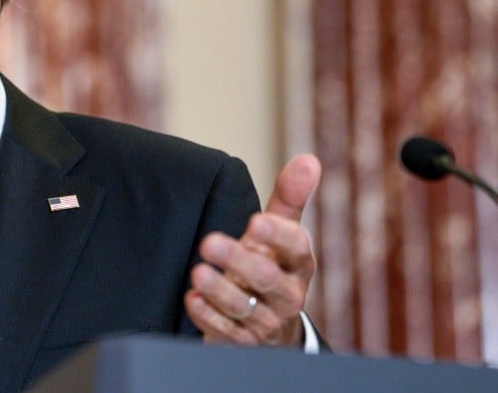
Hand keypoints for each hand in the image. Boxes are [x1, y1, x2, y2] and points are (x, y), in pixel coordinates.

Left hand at [185, 154, 320, 346]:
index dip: (278, 235)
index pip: (296, 247)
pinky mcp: (244, 342)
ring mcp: (267, 321)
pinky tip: (193, 299)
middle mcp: (287, 293)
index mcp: (298, 263)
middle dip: (239, 260)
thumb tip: (309, 159)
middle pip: (267, 278)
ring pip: (245, 308)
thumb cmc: (272, 265)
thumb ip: (290, 198)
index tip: (255, 222)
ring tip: (198, 272)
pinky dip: (208, 316)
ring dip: (220, 290)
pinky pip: (227, 332)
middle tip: (209, 243)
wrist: (269, 325)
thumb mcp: (281, 233)